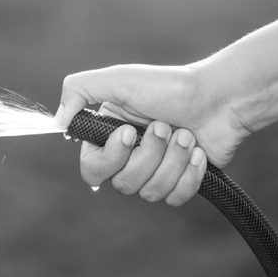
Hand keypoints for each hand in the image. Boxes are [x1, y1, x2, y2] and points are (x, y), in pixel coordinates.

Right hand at [55, 64, 249, 205]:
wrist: (220, 97)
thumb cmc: (170, 86)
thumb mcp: (118, 78)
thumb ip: (78, 90)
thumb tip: (57, 121)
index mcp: (108, 137)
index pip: (91, 169)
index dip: (111, 158)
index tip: (129, 132)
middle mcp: (128, 158)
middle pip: (123, 184)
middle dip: (149, 155)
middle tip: (165, 127)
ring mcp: (155, 172)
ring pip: (151, 192)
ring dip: (172, 161)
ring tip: (186, 136)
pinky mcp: (180, 183)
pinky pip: (175, 198)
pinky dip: (189, 174)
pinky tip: (198, 152)